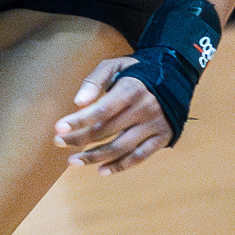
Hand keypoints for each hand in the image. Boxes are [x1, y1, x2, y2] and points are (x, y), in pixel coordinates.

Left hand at [53, 59, 172, 173]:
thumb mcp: (115, 64)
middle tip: (59, 142)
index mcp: (132, 89)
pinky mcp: (163, 137)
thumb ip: (95, 81)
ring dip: (95, 157)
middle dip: (79, 139)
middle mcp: (145, 108)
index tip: (59, 129)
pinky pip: (140, 157)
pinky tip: (101, 170)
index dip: (79, 121)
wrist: (175, 75)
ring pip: (121, 148)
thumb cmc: (137, 71)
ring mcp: (155, 125)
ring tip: (74, 161)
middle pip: (107, 131)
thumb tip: (78, 102)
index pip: (102, 110)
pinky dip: (120, 166)